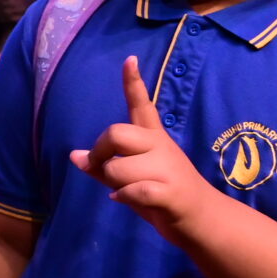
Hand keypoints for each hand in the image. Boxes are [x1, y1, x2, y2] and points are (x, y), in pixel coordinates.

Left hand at [70, 57, 215, 240]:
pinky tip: (123, 199)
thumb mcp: (131, 179)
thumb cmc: (163, 196)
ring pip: (118, 168)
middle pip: (116, 133)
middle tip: (102, 168)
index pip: (142, 105)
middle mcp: (160, 147)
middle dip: (100, 153)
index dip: (133, 83)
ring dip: (113, 184)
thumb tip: (74, 155)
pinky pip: (134, 189)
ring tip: (126, 192)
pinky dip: (123, 197)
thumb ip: (103, 167)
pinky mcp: (170, 191)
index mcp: (153, 139)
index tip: (129, 59)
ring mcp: (167, 168)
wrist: (202, 218)